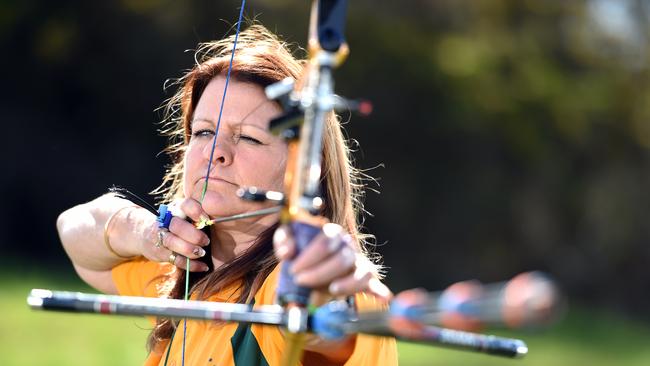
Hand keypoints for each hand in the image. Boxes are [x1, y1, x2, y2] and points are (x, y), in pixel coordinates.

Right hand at [139, 198, 210, 271]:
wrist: (143, 233)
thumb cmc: (173, 223)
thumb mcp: (182, 214)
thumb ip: (197, 215)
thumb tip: (220, 218)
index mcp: (175, 208)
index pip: (185, 205)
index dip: (195, 211)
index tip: (205, 218)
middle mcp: (166, 221)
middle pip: (177, 226)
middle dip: (193, 235)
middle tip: (206, 241)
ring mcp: (161, 237)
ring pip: (172, 242)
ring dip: (190, 249)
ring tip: (202, 253)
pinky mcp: (160, 253)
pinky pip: (176, 260)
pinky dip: (191, 265)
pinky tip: (203, 266)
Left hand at [273, 222, 391, 303]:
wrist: (311, 265)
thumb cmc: (301, 251)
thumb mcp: (289, 241)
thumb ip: (284, 241)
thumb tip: (286, 253)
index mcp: (332, 233)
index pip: (327, 240)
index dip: (310, 256)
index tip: (293, 269)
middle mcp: (348, 246)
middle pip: (343, 258)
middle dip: (320, 272)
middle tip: (301, 281)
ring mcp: (358, 263)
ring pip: (362, 272)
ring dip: (348, 283)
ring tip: (332, 290)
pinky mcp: (364, 280)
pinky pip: (375, 285)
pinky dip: (379, 292)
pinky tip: (381, 298)